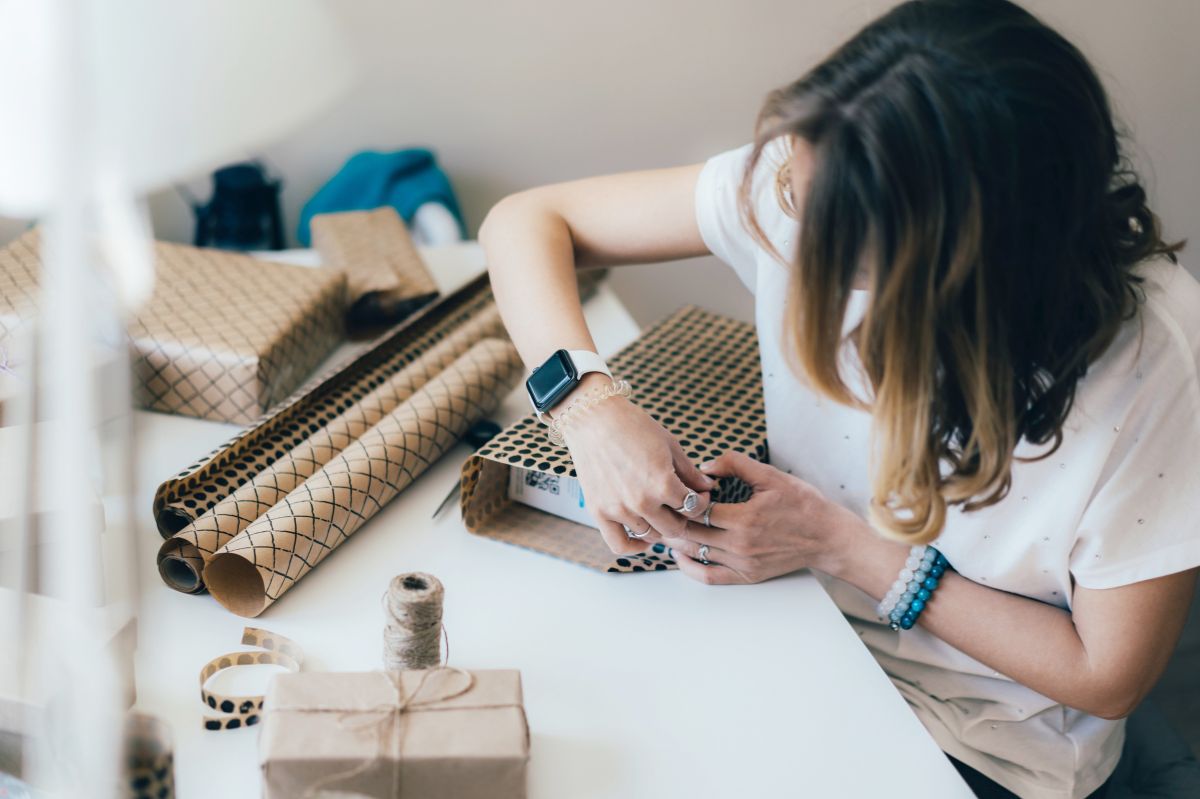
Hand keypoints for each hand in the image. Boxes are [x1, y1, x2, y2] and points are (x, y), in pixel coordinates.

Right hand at [559, 378, 715, 554]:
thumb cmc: (633, 426)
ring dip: (660, 527)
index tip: (699, 495)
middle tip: (682, 506)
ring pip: (651, 536)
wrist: (593, 419)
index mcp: (663, 484)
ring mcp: (619, 510)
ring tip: (662, 513)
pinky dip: (634, 547)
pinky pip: (619, 545)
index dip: (701, 502)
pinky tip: (643, 538)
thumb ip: (690, 472)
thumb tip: (708, 487)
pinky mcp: (599, 512)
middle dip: (684, 518)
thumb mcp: (670, 445)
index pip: (693, 508)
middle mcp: (642, 502)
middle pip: (674, 528)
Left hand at [662, 451, 865, 583]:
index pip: (698, 510)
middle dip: (670, 522)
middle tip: (654, 510)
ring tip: (660, 528)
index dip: (680, 501)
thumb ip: (735, 464)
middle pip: (691, 534)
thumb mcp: (771, 476)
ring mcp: (743, 563)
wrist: (828, 537)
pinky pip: (710, 576)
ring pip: (697, 553)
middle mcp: (741, 545)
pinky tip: (680, 555)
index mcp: (745, 518)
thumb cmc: (802, 504)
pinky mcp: (747, 576)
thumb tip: (705, 466)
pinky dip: (690, 567)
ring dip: (675, 542)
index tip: (669, 491)